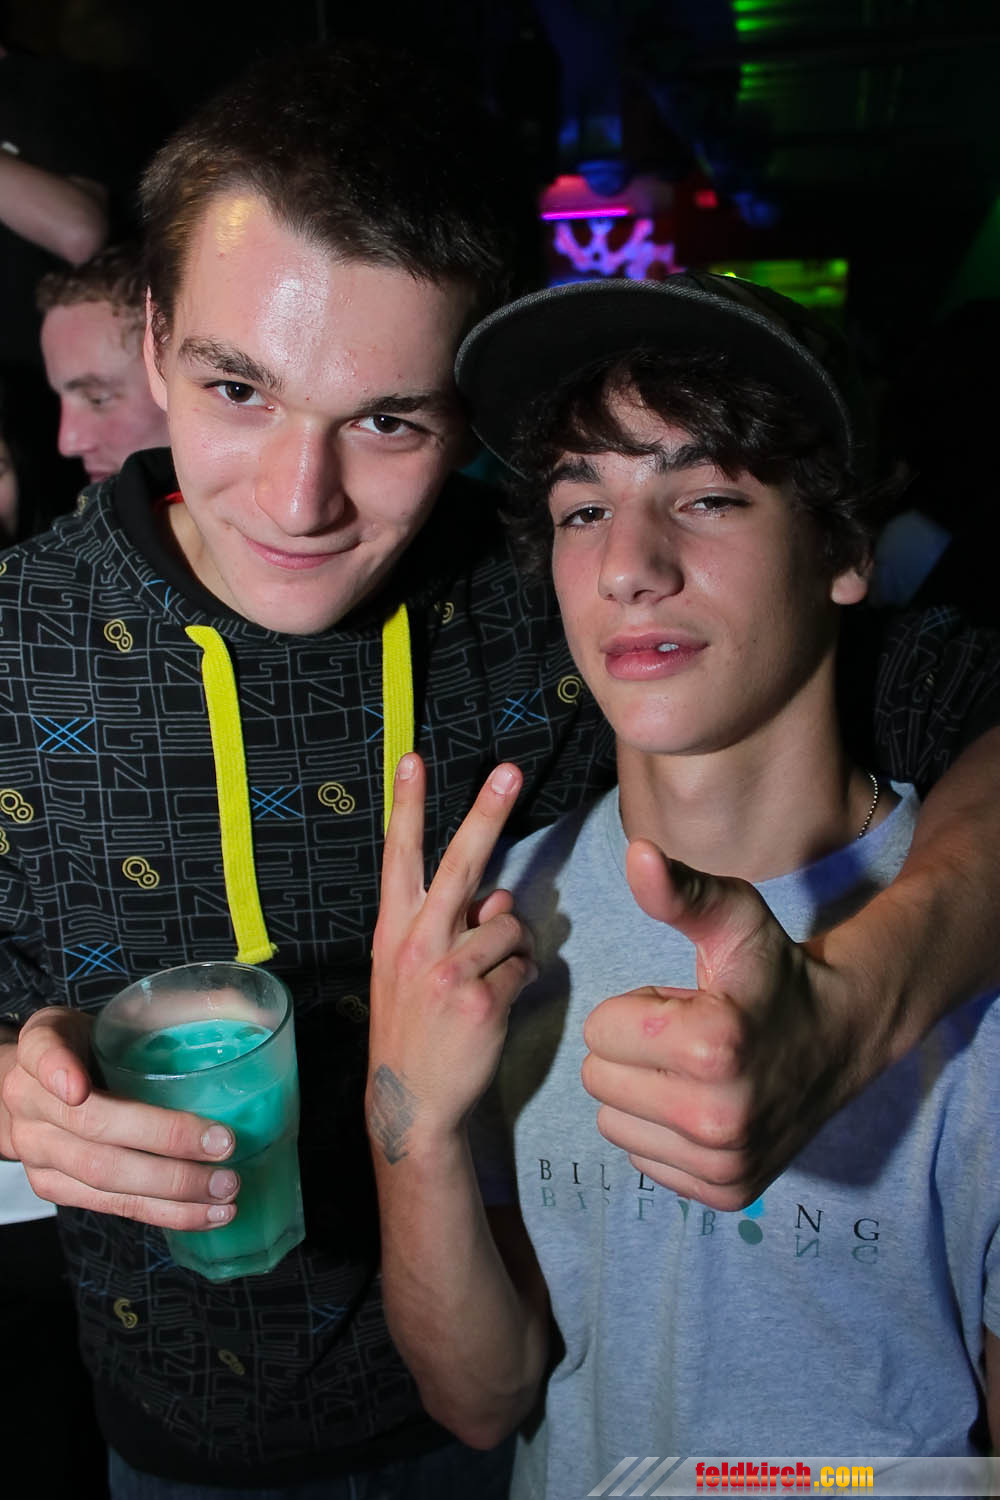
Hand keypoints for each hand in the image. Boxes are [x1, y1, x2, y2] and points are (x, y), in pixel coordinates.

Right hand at [0, 1005, 240, 1228]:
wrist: (35, 1092)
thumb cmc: (89, 1048)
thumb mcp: (112, 1013)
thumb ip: (169, 1006)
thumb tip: (246, 1004)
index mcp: (41, 1045)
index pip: (43, 1053)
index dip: (59, 1070)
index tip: (79, 1087)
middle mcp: (29, 1100)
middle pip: (91, 1125)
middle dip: (162, 1139)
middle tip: (222, 1145)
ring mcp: (38, 1149)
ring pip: (102, 1174)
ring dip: (169, 1187)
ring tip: (225, 1188)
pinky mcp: (54, 1187)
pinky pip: (108, 1205)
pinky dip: (161, 1213)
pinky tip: (203, 1213)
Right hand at [367, 754, 534, 1161]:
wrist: (409, 1102)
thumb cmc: (416, 1028)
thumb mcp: (414, 971)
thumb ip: (452, 926)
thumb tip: (499, 898)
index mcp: (395, 929)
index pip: (400, 856)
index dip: (406, 806)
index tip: (412, 759)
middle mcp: (416, 941)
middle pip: (461, 862)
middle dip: (486, 811)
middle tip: (509, 770)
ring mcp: (448, 970)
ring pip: (510, 926)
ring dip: (513, 950)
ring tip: (487, 984)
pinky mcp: (481, 999)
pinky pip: (525, 967)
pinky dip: (522, 982)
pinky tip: (497, 1007)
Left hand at [580, 841, 861, 1210]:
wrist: (842, 1036)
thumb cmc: (774, 972)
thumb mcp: (732, 920)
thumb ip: (680, 891)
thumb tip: (636, 853)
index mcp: (715, 1046)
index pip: (598, 1031)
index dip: (634, 1009)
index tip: (683, 1005)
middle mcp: (719, 1118)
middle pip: (598, 1080)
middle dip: (631, 1050)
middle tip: (687, 1038)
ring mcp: (724, 1164)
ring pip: (612, 1123)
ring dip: (642, 1093)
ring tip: (697, 1070)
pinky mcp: (726, 1192)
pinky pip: (640, 1158)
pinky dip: (660, 1131)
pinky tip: (704, 1104)